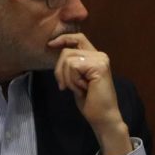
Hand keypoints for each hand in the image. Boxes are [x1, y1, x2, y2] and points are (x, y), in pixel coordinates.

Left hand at [48, 33, 131, 154]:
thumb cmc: (90, 101)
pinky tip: (83, 89)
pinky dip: (72, 81)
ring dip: (67, 78)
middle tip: (65, 86)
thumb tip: (56, 51)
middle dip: (59, 70)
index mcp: (96, 57)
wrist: (103, 117)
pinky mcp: (99, 66)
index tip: (51, 45)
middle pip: (67, 51)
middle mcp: (100, 55)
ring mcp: (100, 60)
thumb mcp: (77, 79)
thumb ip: (72, 65)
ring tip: (78, 89)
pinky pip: (73, 67)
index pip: (78, 38)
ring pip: (68, 60)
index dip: (63, 38)